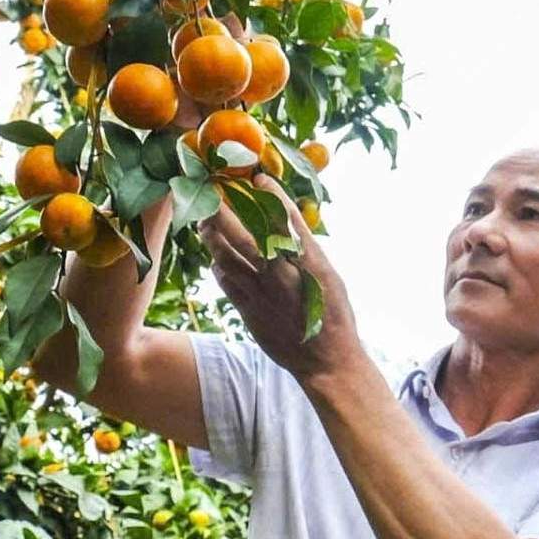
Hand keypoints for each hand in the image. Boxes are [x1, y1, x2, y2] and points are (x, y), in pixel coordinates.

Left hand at [197, 174, 363, 384]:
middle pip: (242, 236)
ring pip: (226, 258)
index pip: (284, 219)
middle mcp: (279, 275)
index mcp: (306, 262)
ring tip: (205, 222)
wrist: (325, 360)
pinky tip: (217, 259)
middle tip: (212, 194)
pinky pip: (225, 281)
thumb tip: (287, 224)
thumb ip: (305, 248)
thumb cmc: (333, 315)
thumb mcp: (328, 275)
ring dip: (212, 237)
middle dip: (222, 213)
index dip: (270, 196)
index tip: (259, 178)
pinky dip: (218, 266)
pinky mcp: (248, 311)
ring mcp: (260, 294)